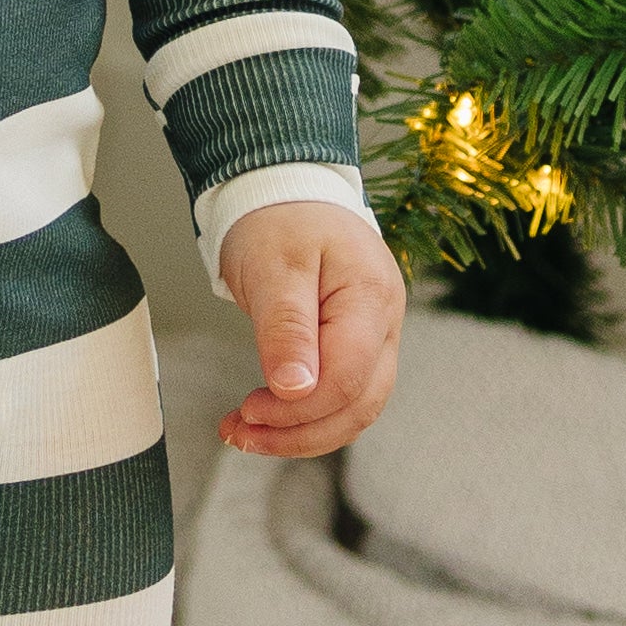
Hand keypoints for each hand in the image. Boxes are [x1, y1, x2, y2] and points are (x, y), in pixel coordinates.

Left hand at [213, 201, 403, 459]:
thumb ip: (287, 329)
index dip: (300, 407)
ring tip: (244, 433)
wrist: (286, 191)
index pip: (348, 377)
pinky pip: (342, 393)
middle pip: (359, 404)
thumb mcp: (274, 267)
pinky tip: (267, 418)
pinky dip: (305, 413)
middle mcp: (384, 322)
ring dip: (301, 431)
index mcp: (370, 297)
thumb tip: (294, 389)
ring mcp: (376, 335)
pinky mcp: (356, 344)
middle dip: (300, 432)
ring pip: (354, 407)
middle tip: (240, 434)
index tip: (249, 410)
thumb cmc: (279, 219)